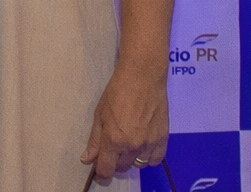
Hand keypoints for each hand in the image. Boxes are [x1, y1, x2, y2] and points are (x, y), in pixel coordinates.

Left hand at [81, 61, 168, 179]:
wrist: (143, 78)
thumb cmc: (117, 92)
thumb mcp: (99, 114)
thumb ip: (94, 140)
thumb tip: (87, 159)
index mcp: (114, 140)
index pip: (106, 169)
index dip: (101, 172)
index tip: (99, 169)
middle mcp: (132, 146)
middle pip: (122, 167)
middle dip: (114, 162)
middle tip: (111, 150)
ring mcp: (149, 144)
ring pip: (138, 164)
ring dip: (130, 159)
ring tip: (126, 144)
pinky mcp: (163, 139)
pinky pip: (155, 160)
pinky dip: (147, 157)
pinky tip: (141, 147)